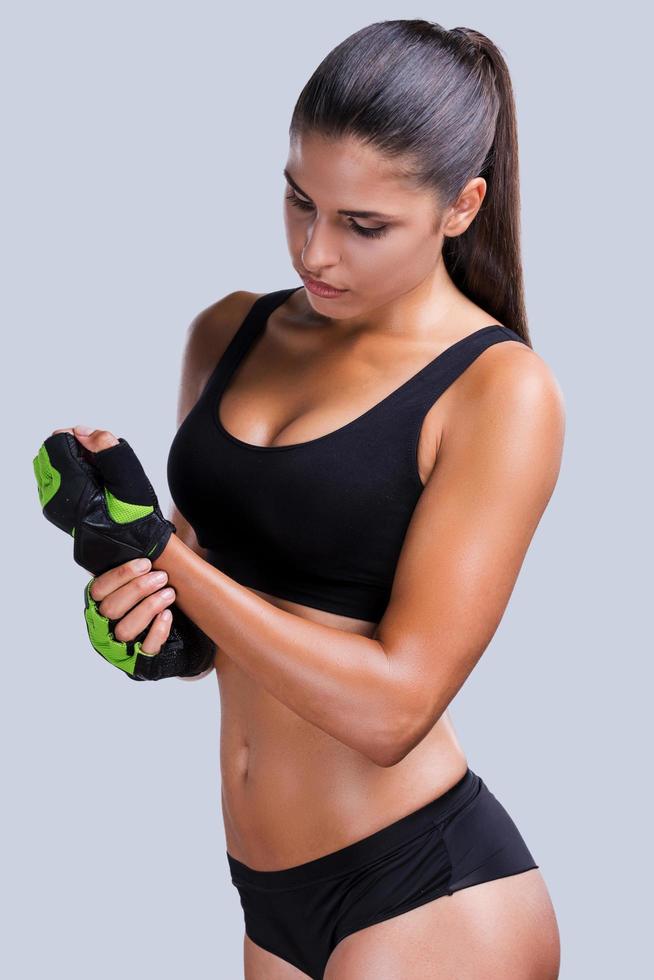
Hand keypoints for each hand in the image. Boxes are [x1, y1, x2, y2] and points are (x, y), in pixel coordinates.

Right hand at [36, 426, 215, 680]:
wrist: (215, 613)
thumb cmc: (182, 563)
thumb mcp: (159, 526)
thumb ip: (125, 487)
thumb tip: (92, 432)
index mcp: (116, 586)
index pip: (97, 588)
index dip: (118, 576)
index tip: (147, 564)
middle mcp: (117, 614)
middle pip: (104, 607)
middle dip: (134, 589)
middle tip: (162, 576)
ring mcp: (131, 638)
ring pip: (121, 629)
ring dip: (147, 607)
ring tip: (171, 594)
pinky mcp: (150, 656)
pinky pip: (141, 653)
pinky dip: (155, 634)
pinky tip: (171, 620)